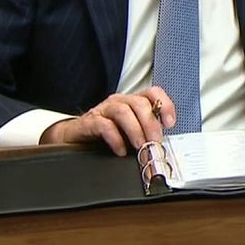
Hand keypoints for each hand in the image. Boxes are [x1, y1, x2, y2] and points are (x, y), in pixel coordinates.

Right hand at [41, 87, 173, 155]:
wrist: (75, 137)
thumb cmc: (106, 134)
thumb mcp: (131, 132)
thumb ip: (146, 134)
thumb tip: (162, 146)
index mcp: (132, 102)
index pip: (153, 93)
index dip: (165, 105)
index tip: (170, 123)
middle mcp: (119, 102)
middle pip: (139, 103)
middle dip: (150, 123)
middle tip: (154, 141)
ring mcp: (103, 109)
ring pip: (123, 111)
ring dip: (135, 130)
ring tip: (140, 146)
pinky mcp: (90, 122)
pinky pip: (104, 125)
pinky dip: (115, 138)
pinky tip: (120, 150)